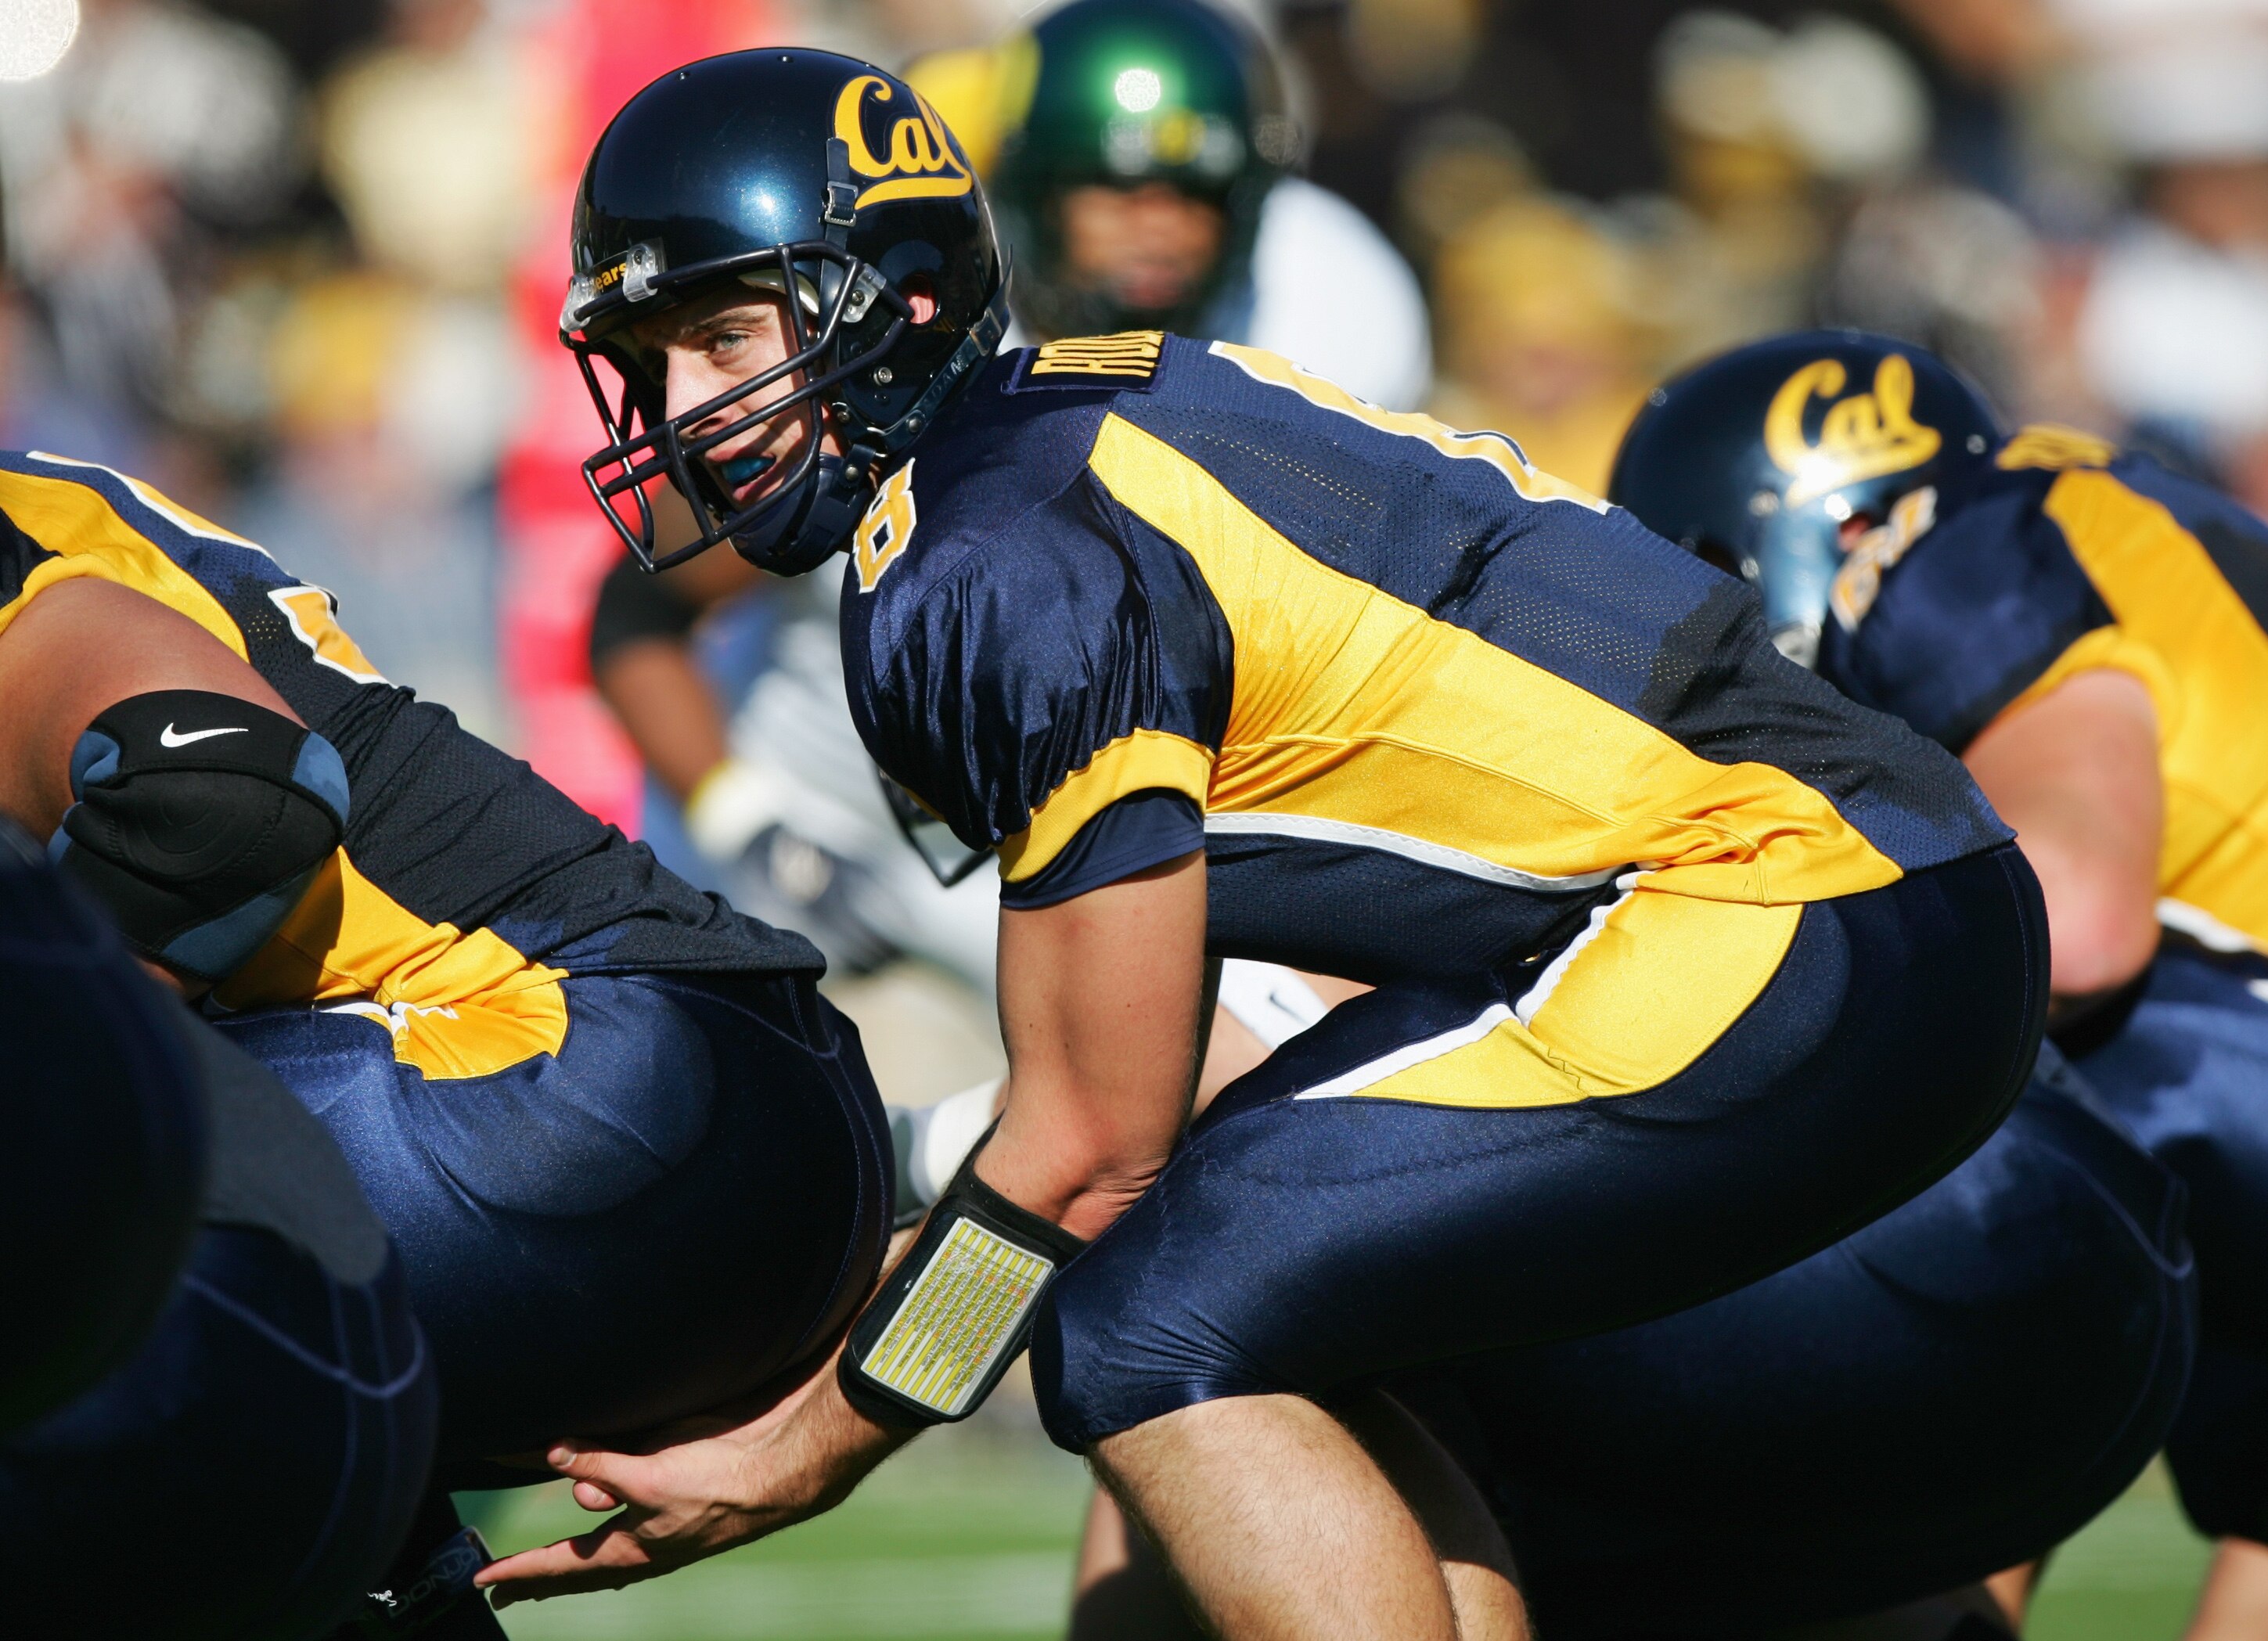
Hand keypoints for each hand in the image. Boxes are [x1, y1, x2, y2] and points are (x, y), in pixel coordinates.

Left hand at [474, 1346, 912, 1607]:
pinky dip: (609, 1516)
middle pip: (581, 1566)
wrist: (784, 1469)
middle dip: (542, 1577)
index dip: (521, 1571)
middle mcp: (643, 1539)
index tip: (483, 1581)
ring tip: (546, 1568)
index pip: (562, 1563)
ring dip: (573, 1553)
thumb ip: (601, 1465)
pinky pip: (631, 1508)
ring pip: (606, 1540)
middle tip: (505, 1590)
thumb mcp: (651, 1476)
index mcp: (634, 1548)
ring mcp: (662, 1519)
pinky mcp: (679, 1489)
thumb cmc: (720, 1482)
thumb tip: (553, 1456)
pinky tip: (608, 1523)